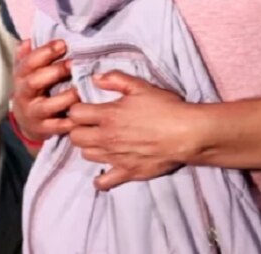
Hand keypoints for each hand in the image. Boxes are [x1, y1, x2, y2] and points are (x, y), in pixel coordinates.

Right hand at [12, 39, 78, 141]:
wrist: (27, 120)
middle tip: (73, 63)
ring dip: (64, 97)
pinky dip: (69, 122)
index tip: (63, 44)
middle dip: (55, 72)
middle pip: (35, 81)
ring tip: (80, 90)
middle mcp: (24, 94)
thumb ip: (28, 56)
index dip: (45, 52)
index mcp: (21, 77)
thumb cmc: (33, 88)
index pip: (29, 62)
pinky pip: (57, 126)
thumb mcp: (27, 72)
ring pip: (47, 106)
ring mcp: (33, 113)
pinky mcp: (43, 129)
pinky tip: (82, 115)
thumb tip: (27, 40)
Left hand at [66, 71, 193, 190]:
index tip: (84, 108)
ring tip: (101, 141)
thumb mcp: (141, 86)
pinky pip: (103, 181)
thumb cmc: (165, 107)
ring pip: (86, 156)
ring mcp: (115, 157)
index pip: (74, 114)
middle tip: (90, 125)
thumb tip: (95, 79)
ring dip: (90, 147)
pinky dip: (101, 178)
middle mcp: (106, 138)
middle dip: (79, 129)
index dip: (77, 109)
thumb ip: (115, 80)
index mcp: (108, 115)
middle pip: (75, 137)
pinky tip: (106, 169)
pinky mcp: (127, 172)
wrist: (186, 134)